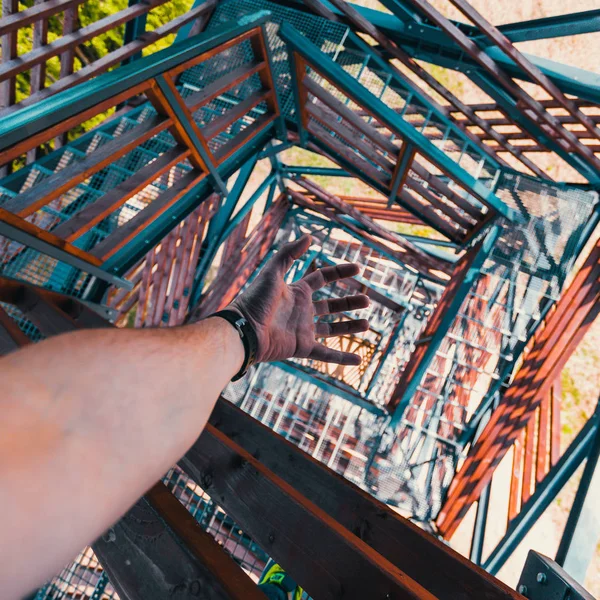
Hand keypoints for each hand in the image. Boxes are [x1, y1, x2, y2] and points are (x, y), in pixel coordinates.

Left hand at [229, 234, 369, 364]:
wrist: (245, 330)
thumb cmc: (256, 300)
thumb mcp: (272, 272)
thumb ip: (289, 253)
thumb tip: (309, 237)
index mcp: (297, 291)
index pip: (322, 278)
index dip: (340, 272)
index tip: (358, 269)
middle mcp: (302, 310)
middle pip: (331, 305)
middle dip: (349, 302)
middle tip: (367, 300)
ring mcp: (303, 330)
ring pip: (332, 329)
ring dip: (350, 327)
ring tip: (368, 324)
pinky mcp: (302, 348)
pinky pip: (326, 354)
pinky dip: (342, 358)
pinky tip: (358, 360)